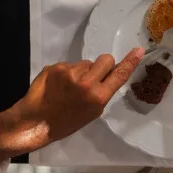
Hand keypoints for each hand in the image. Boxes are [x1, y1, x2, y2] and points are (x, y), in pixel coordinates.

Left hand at [9, 48, 144, 151]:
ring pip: (86, 62)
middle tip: (92, 77)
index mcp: (98, 97)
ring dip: (81, 71)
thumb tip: (110, 74)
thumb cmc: (66, 122)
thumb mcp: (92, 112)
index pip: (119, 74)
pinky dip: (65, 72)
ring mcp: (70, 73)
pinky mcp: (56, 67)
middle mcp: (86, 83)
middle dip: (102, 65)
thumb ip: (103, 92)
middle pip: (105, 59)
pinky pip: (69, 64)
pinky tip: (57, 85)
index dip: (130, 61)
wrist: (33, 123)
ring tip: (68, 87)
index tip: (139, 50)